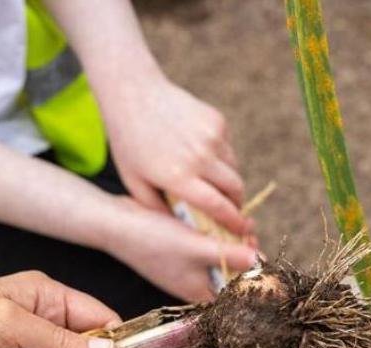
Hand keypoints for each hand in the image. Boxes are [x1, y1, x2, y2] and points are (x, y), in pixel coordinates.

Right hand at [102, 199, 257, 302]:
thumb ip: (230, 255)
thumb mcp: (198, 247)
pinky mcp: (178, 252)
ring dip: (231, 241)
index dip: (252, 276)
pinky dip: (215, 234)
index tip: (260, 252)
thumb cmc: (154, 240)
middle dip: (244, 254)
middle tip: (250, 232)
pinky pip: (205, 246)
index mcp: (198, 291)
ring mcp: (184, 268)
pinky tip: (220, 219)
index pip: (235, 294)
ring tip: (241, 223)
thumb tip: (261, 262)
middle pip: (229, 274)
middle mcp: (193, 283)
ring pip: (218, 257)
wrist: (115, 223)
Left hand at [107, 77, 252, 235]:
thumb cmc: (129, 143)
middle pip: (235, 188)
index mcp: (178, 176)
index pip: (217, 205)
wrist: (135, 94)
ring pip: (234, 168)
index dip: (232, 221)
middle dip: (237, 203)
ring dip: (229, 180)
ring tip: (212, 182)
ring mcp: (211, 136)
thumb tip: (183, 227)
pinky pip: (228, 147)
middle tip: (231, 209)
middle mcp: (199, 156)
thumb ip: (157, 208)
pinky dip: (220, 156)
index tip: (241, 229)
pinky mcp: (217, 121)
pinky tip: (200, 152)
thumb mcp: (134, 181)